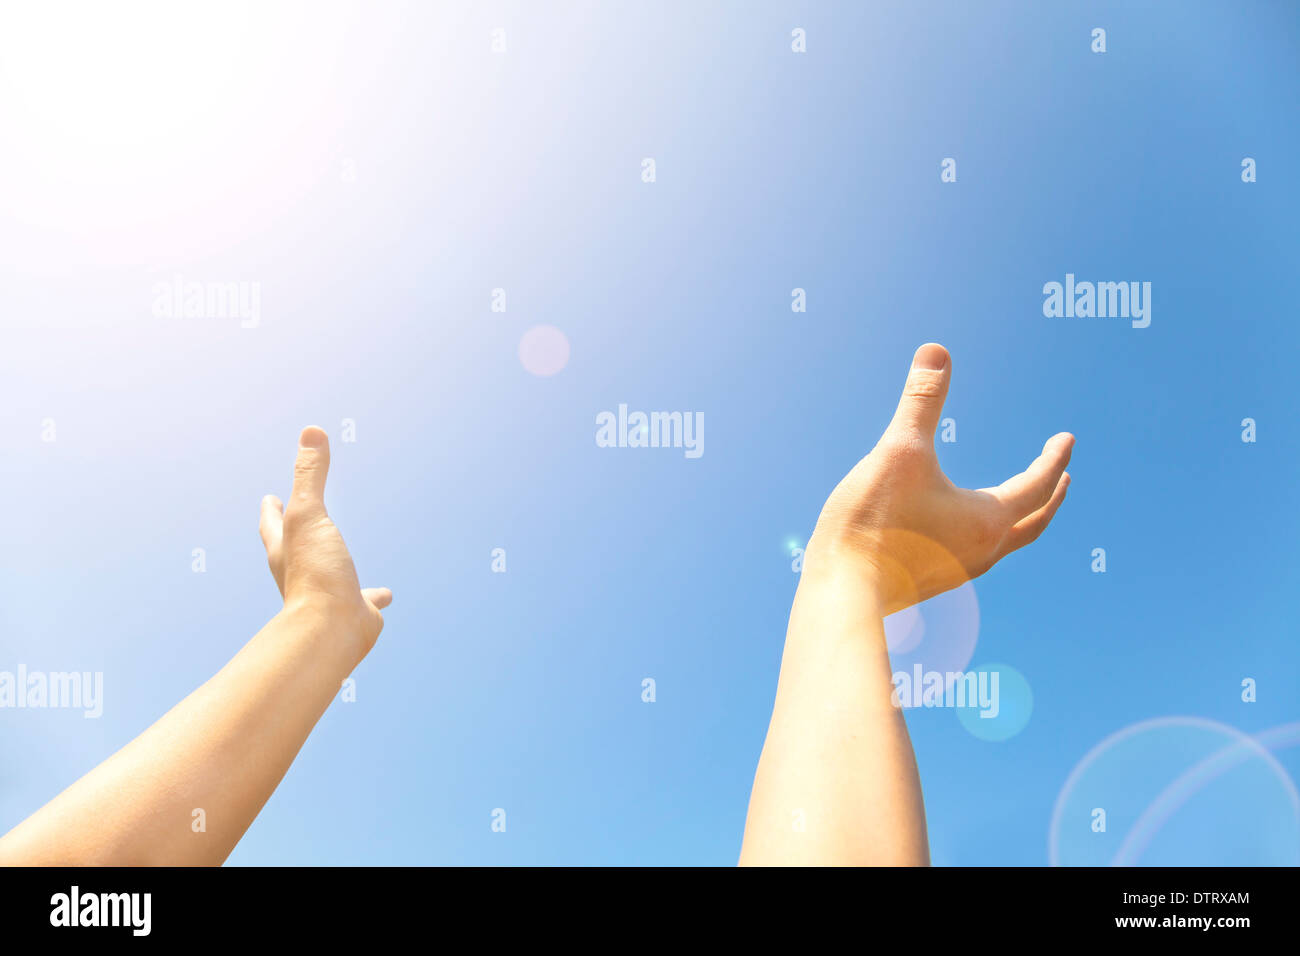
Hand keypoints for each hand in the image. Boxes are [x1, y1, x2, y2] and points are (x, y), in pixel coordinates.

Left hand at [259, 426, 391, 652]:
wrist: (330, 631)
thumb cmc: (314, 572)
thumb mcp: (309, 515)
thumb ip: (310, 474)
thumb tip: (311, 430)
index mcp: (285, 550)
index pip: (272, 522)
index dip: (271, 508)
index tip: (270, 497)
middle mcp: (301, 572)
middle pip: (295, 548)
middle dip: (296, 534)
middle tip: (297, 518)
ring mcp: (327, 593)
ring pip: (330, 574)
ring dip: (333, 564)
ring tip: (341, 555)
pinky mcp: (354, 611)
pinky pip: (365, 601)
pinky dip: (374, 596)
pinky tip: (386, 595)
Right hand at [805, 344, 1072, 616]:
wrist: (842, 593)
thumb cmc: (873, 523)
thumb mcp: (899, 452)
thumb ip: (920, 402)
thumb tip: (936, 350)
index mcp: (987, 519)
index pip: (1037, 484)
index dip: (1053, 457)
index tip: (1066, 438)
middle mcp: (982, 551)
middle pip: (1033, 523)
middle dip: (1050, 496)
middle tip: (1064, 476)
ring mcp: (959, 572)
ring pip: (1006, 543)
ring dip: (1021, 519)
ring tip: (1017, 504)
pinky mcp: (932, 583)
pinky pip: (976, 555)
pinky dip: (988, 535)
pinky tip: (960, 530)